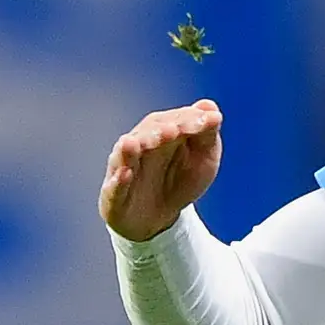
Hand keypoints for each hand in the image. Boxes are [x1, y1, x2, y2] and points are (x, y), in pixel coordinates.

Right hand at [100, 102, 223, 239]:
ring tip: (141, 144)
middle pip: (148, 133)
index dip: (190, 120)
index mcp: (163, 132)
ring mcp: (125, 169)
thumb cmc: (181, 181)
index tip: (209, 122)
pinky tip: (125, 174)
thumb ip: (207, 135)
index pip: (175, 120)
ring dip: (132, 149)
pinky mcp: (114, 195)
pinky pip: (114, 187)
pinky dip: (118, 181)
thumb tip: (210, 106)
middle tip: (173, 131)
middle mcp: (141, 145)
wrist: (158, 218)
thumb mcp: (203, 160)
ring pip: (125, 155)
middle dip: (160, 131)